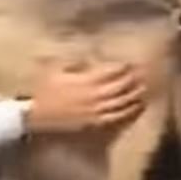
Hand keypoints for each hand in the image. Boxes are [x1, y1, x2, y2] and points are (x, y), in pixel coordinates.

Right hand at [25, 62, 145, 133]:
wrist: (35, 115)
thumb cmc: (43, 91)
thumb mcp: (55, 69)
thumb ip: (74, 62)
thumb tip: (89, 56)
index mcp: (86, 80)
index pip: (111, 72)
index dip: (124, 67)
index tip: (132, 63)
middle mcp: (95, 95)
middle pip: (121, 86)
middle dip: (134, 79)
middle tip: (145, 74)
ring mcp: (96, 111)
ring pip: (122, 102)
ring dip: (135, 94)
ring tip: (145, 88)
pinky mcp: (95, 123)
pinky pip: (117, 117)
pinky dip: (129, 111)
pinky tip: (137, 107)